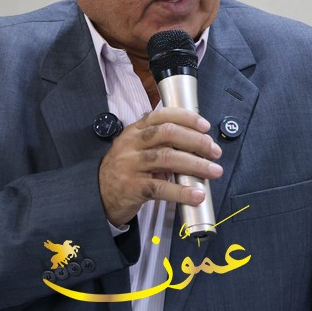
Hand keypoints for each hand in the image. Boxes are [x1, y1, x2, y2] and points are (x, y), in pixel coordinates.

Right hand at [99, 107, 223, 226]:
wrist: (97, 195)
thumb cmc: (123, 170)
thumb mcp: (136, 149)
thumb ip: (160, 143)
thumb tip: (196, 145)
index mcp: (135, 131)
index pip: (162, 116)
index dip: (186, 118)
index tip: (205, 126)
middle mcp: (132, 144)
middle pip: (167, 134)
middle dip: (196, 141)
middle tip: (214, 151)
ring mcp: (130, 165)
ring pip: (167, 158)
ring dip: (195, 164)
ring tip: (213, 171)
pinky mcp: (132, 188)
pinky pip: (161, 188)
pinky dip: (182, 192)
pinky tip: (196, 194)